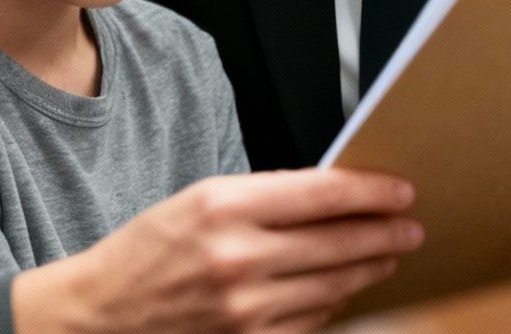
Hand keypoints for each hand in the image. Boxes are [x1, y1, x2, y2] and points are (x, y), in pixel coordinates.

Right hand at [10, 168, 421, 333]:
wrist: (99, 316)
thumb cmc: (147, 253)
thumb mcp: (197, 202)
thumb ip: (262, 197)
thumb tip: (331, 197)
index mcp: (222, 206)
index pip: (321, 193)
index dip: (370, 191)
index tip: (400, 190)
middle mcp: (238, 258)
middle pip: (338, 242)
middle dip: (384, 233)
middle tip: (411, 226)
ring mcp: (246, 310)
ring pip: (334, 286)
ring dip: (368, 269)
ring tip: (388, 256)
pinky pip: (312, 322)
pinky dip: (333, 305)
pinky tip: (343, 291)